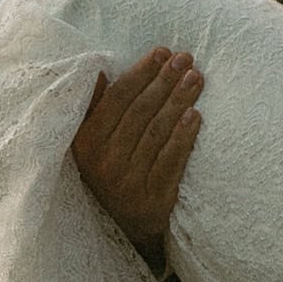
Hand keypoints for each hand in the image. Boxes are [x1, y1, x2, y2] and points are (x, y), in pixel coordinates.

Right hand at [70, 47, 203, 271]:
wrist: (123, 228)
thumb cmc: (108, 171)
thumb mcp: (90, 144)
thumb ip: (93, 110)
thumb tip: (98, 72)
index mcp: (85, 144)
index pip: (116, 100)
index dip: (140, 74)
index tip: (162, 53)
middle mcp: (104, 163)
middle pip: (140, 113)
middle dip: (164, 82)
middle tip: (186, 59)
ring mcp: (129, 182)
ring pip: (157, 134)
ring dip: (179, 102)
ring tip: (196, 78)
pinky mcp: (153, 199)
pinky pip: (171, 161)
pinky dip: (184, 137)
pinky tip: (196, 116)